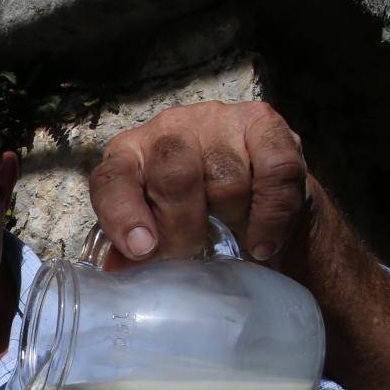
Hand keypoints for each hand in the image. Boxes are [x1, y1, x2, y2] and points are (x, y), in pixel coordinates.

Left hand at [88, 100, 310, 269]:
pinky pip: (276, 171)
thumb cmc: (198, 215)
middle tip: (193, 254)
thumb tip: (117, 269)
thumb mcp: (160, 230)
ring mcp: (218, 120)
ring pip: (227, 180)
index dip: (123, 214)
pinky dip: (272, 214)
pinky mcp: (263, 123)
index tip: (141, 249)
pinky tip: (262, 240)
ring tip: (235, 238)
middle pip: (174, 176)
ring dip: (233, 220)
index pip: (113, 178)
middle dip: (183, 228)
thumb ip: (139, 247)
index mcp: (130, 154)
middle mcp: (170, 129)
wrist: (258, 198)